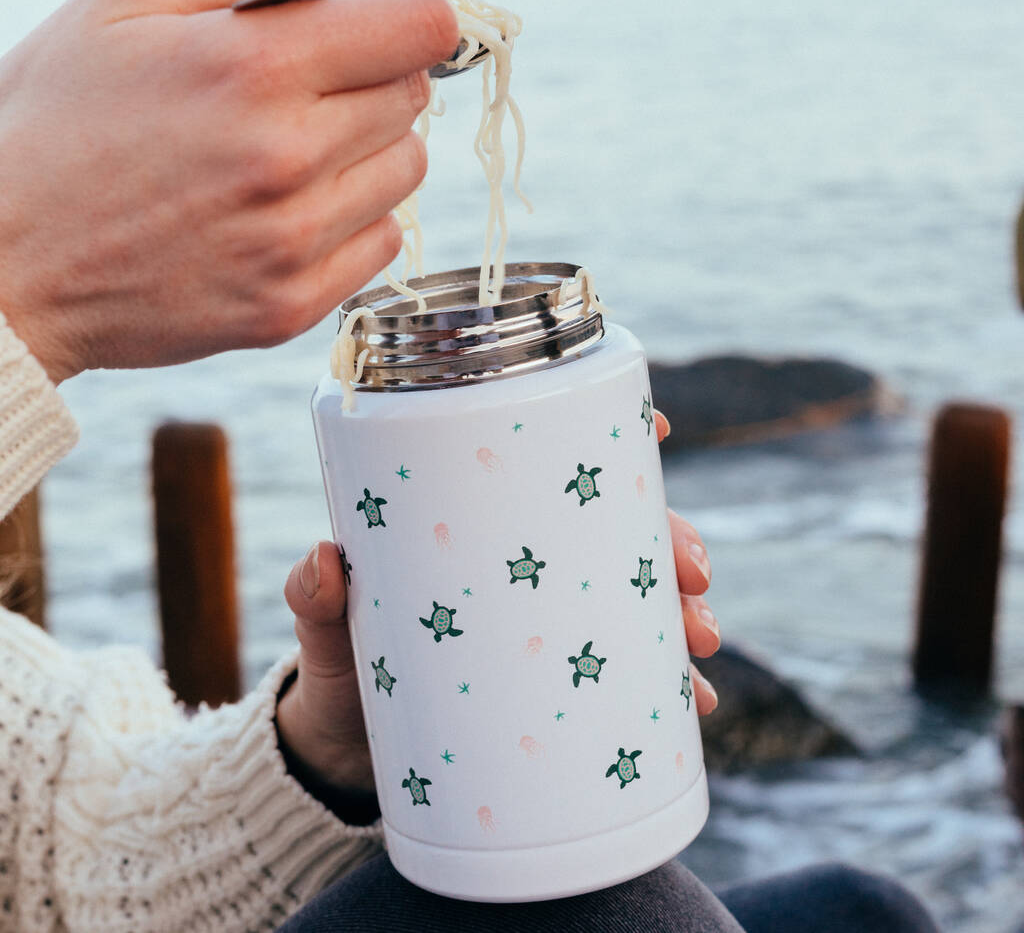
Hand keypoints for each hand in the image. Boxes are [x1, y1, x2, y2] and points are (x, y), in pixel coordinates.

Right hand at [0, 0, 457, 382]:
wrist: (10, 263)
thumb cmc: (58, 120)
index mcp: (252, 66)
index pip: (419, 28)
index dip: (414, 19)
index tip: (391, 29)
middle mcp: (288, 159)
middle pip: (414, 98)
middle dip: (373, 81)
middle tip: (304, 91)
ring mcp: (293, 243)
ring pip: (407, 173)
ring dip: (367, 152)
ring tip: (291, 154)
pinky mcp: (292, 305)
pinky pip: (382, 244)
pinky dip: (353, 220)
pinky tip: (289, 212)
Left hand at [275, 409, 719, 793]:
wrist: (349, 753)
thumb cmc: (343, 668)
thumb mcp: (329, 629)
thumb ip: (316, 597)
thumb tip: (326, 561)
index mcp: (481, 531)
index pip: (549, 467)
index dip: (611, 439)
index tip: (657, 429)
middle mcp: (526, 567)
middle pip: (616, 531)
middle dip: (671, 540)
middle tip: (692, 576)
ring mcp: (547, 622)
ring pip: (635, 597)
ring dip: (682, 610)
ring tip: (700, 641)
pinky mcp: (559, 680)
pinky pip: (626, 672)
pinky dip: (664, 684)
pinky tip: (691, 703)